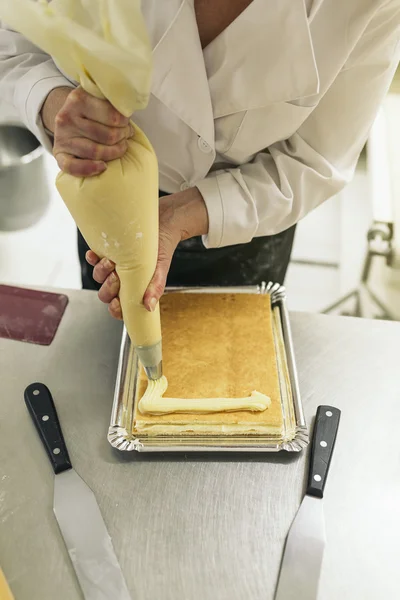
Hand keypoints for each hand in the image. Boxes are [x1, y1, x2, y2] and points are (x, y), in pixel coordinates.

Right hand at [41, 86, 133, 176]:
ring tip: (120, 147)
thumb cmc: (91, 109)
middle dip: (122, 137)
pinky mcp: (59, 153)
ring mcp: (62, 137)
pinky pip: (72, 166)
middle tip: (125, 135)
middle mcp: (67, 117)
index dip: (125, 122)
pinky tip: (103, 166)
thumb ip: (112, 101)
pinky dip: (90, 168)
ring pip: (96, 151)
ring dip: (114, 152)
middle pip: (108, 135)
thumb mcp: (99, 97)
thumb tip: (129, 111)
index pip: (113, 116)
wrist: (67, 117)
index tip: (126, 123)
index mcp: (79, 98)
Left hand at [87, 187, 208, 318]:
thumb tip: (149, 307)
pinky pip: (93, 260)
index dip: (115, 309)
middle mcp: (123, 280)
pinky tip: (95, 255)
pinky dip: (92, 259)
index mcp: (135, 288)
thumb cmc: (162, 247)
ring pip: (98, 278)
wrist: (163, 222)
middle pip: (106, 294)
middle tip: (116, 277)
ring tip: (111, 262)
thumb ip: (156, 287)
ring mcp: (114, 266)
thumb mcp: (161, 268)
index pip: (121, 307)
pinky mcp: (108, 252)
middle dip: (108, 289)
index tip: (117, 302)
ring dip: (101, 273)